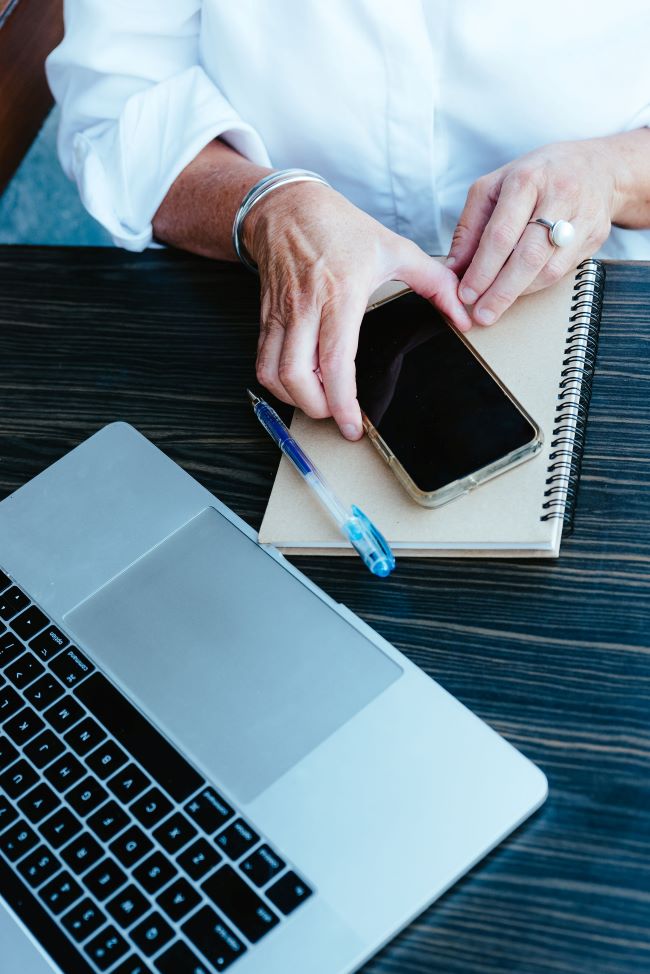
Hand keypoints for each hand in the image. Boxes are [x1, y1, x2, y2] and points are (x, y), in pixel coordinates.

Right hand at [244, 181, 470, 438]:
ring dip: (295, 400)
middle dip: (318, 409)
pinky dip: (277, 384)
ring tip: (320, 403)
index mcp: (339, 295)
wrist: (286, 207)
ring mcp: (281, 315)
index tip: (353, 425)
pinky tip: (298, 386)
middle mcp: (305, 309)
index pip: (335, 362)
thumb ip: (435, 283)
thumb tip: (463, 316)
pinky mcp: (265, 318)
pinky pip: (262, 363)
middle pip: (298, 378)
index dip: (343, 401)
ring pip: (274, 375)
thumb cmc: (338, 227)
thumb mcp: (395, 248)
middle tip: (340, 416)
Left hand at [447, 138, 618, 325]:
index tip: (466, 293)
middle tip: (482, 314)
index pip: (501, 234)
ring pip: (549, 269)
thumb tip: (453, 269)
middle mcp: (559, 196)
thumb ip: (470, 227)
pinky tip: (520, 289)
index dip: (482, 269)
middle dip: (501, 291)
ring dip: (519, 292)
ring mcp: (583, 218)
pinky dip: (537, 285)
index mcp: (527, 179)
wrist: (596, 167)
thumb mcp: (494, 187)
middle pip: (529, 256)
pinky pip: (564, 271)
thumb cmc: (537, 176)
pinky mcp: (596, 236)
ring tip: (496, 306)